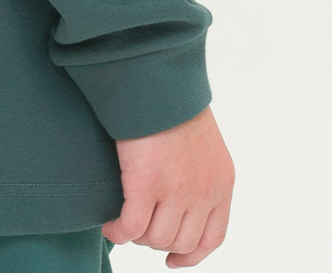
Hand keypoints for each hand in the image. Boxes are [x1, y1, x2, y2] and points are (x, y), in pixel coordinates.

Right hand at [100, 104, 233, 266]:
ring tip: (123, 219)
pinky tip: (110, 224)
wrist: (157, 77)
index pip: (212, 238)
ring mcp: (176, 191)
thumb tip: (180, 202)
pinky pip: (131, 228)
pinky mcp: (145, 185)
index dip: (190, 256)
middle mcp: (203, 192)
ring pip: (154, 239)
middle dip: (157, 240)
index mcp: (221, 183)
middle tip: (138, 225)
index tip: (172, 259)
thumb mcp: (203, 144)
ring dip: (136, 236)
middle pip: (180, 242)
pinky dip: (117, 232)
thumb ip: (199, 175)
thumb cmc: (173, 103)